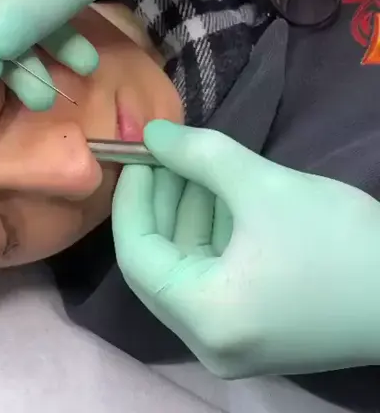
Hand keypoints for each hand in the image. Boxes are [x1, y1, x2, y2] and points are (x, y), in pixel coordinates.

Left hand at [113, 120, 379, 377]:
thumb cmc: (342, 241)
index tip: (137, 156)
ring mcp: (231, 339)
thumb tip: (151, 133)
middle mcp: (208, 341)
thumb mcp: (263, 187)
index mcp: (206, 319)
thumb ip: (199, 155)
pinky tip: (213, 192)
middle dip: (158, 203)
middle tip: (161, 155)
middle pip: (158, 263)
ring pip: (185, 266)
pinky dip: (208, 233)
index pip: (137, 256)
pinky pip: (211, 275)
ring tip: (189, 164)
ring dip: (185, 213)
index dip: (132, 200)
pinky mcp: (252, 328)